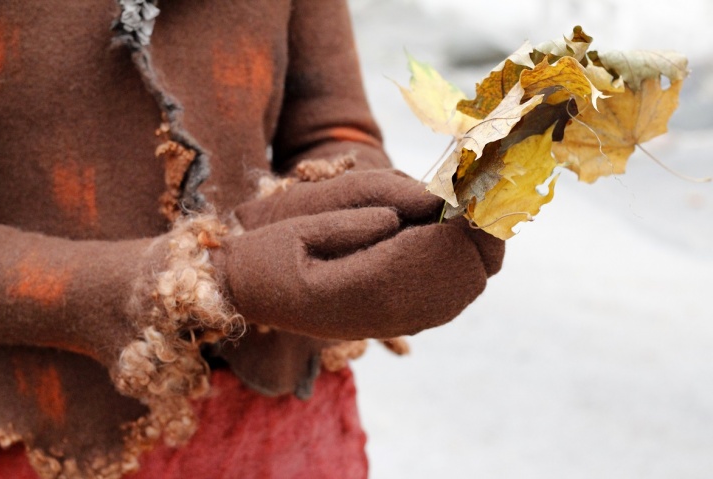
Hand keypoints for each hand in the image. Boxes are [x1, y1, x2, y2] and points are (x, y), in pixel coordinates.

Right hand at [215, 173, 503, 339]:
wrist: (247, 297)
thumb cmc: (267, 254)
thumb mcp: (305, 219)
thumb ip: (367, 206)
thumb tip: (431, 200)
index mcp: (371, 288)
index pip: (449, 247)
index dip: (472, 209)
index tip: (477, 170)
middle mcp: (396, 313)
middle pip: (474, 268)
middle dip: (486, 222)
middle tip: (482, 176)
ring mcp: (402, 320)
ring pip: (470, 281)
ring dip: (479, 238)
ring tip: (470, 195)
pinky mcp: (401, 317)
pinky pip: (453, 291)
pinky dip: (465, 256)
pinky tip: (453, 226)